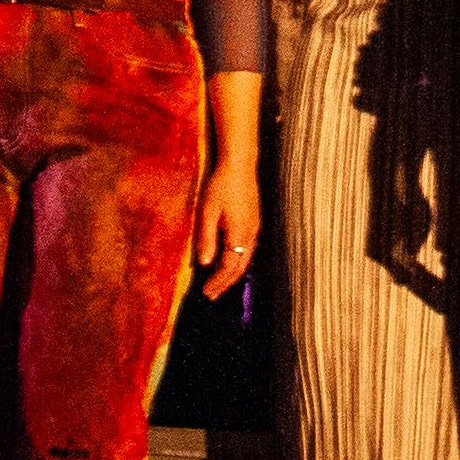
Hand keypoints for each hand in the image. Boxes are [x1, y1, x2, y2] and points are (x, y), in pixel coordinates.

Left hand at [193, 149, 261, 289]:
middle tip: (212, 295)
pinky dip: (238, 260)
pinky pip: (248, 249)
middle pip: (240, 266)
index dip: (217, 281)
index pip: (228, 266)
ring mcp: (255, 228)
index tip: (206, 292)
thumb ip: (206, 238)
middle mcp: (250, 234)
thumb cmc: (220, 186)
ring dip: (232, 273)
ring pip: (246, 258)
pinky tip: (230, 261)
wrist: (240, 165)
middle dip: (226, 283)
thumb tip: (205, 264)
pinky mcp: (254, 221)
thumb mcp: (207, 211)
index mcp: (238, 234)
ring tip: (220, 283)